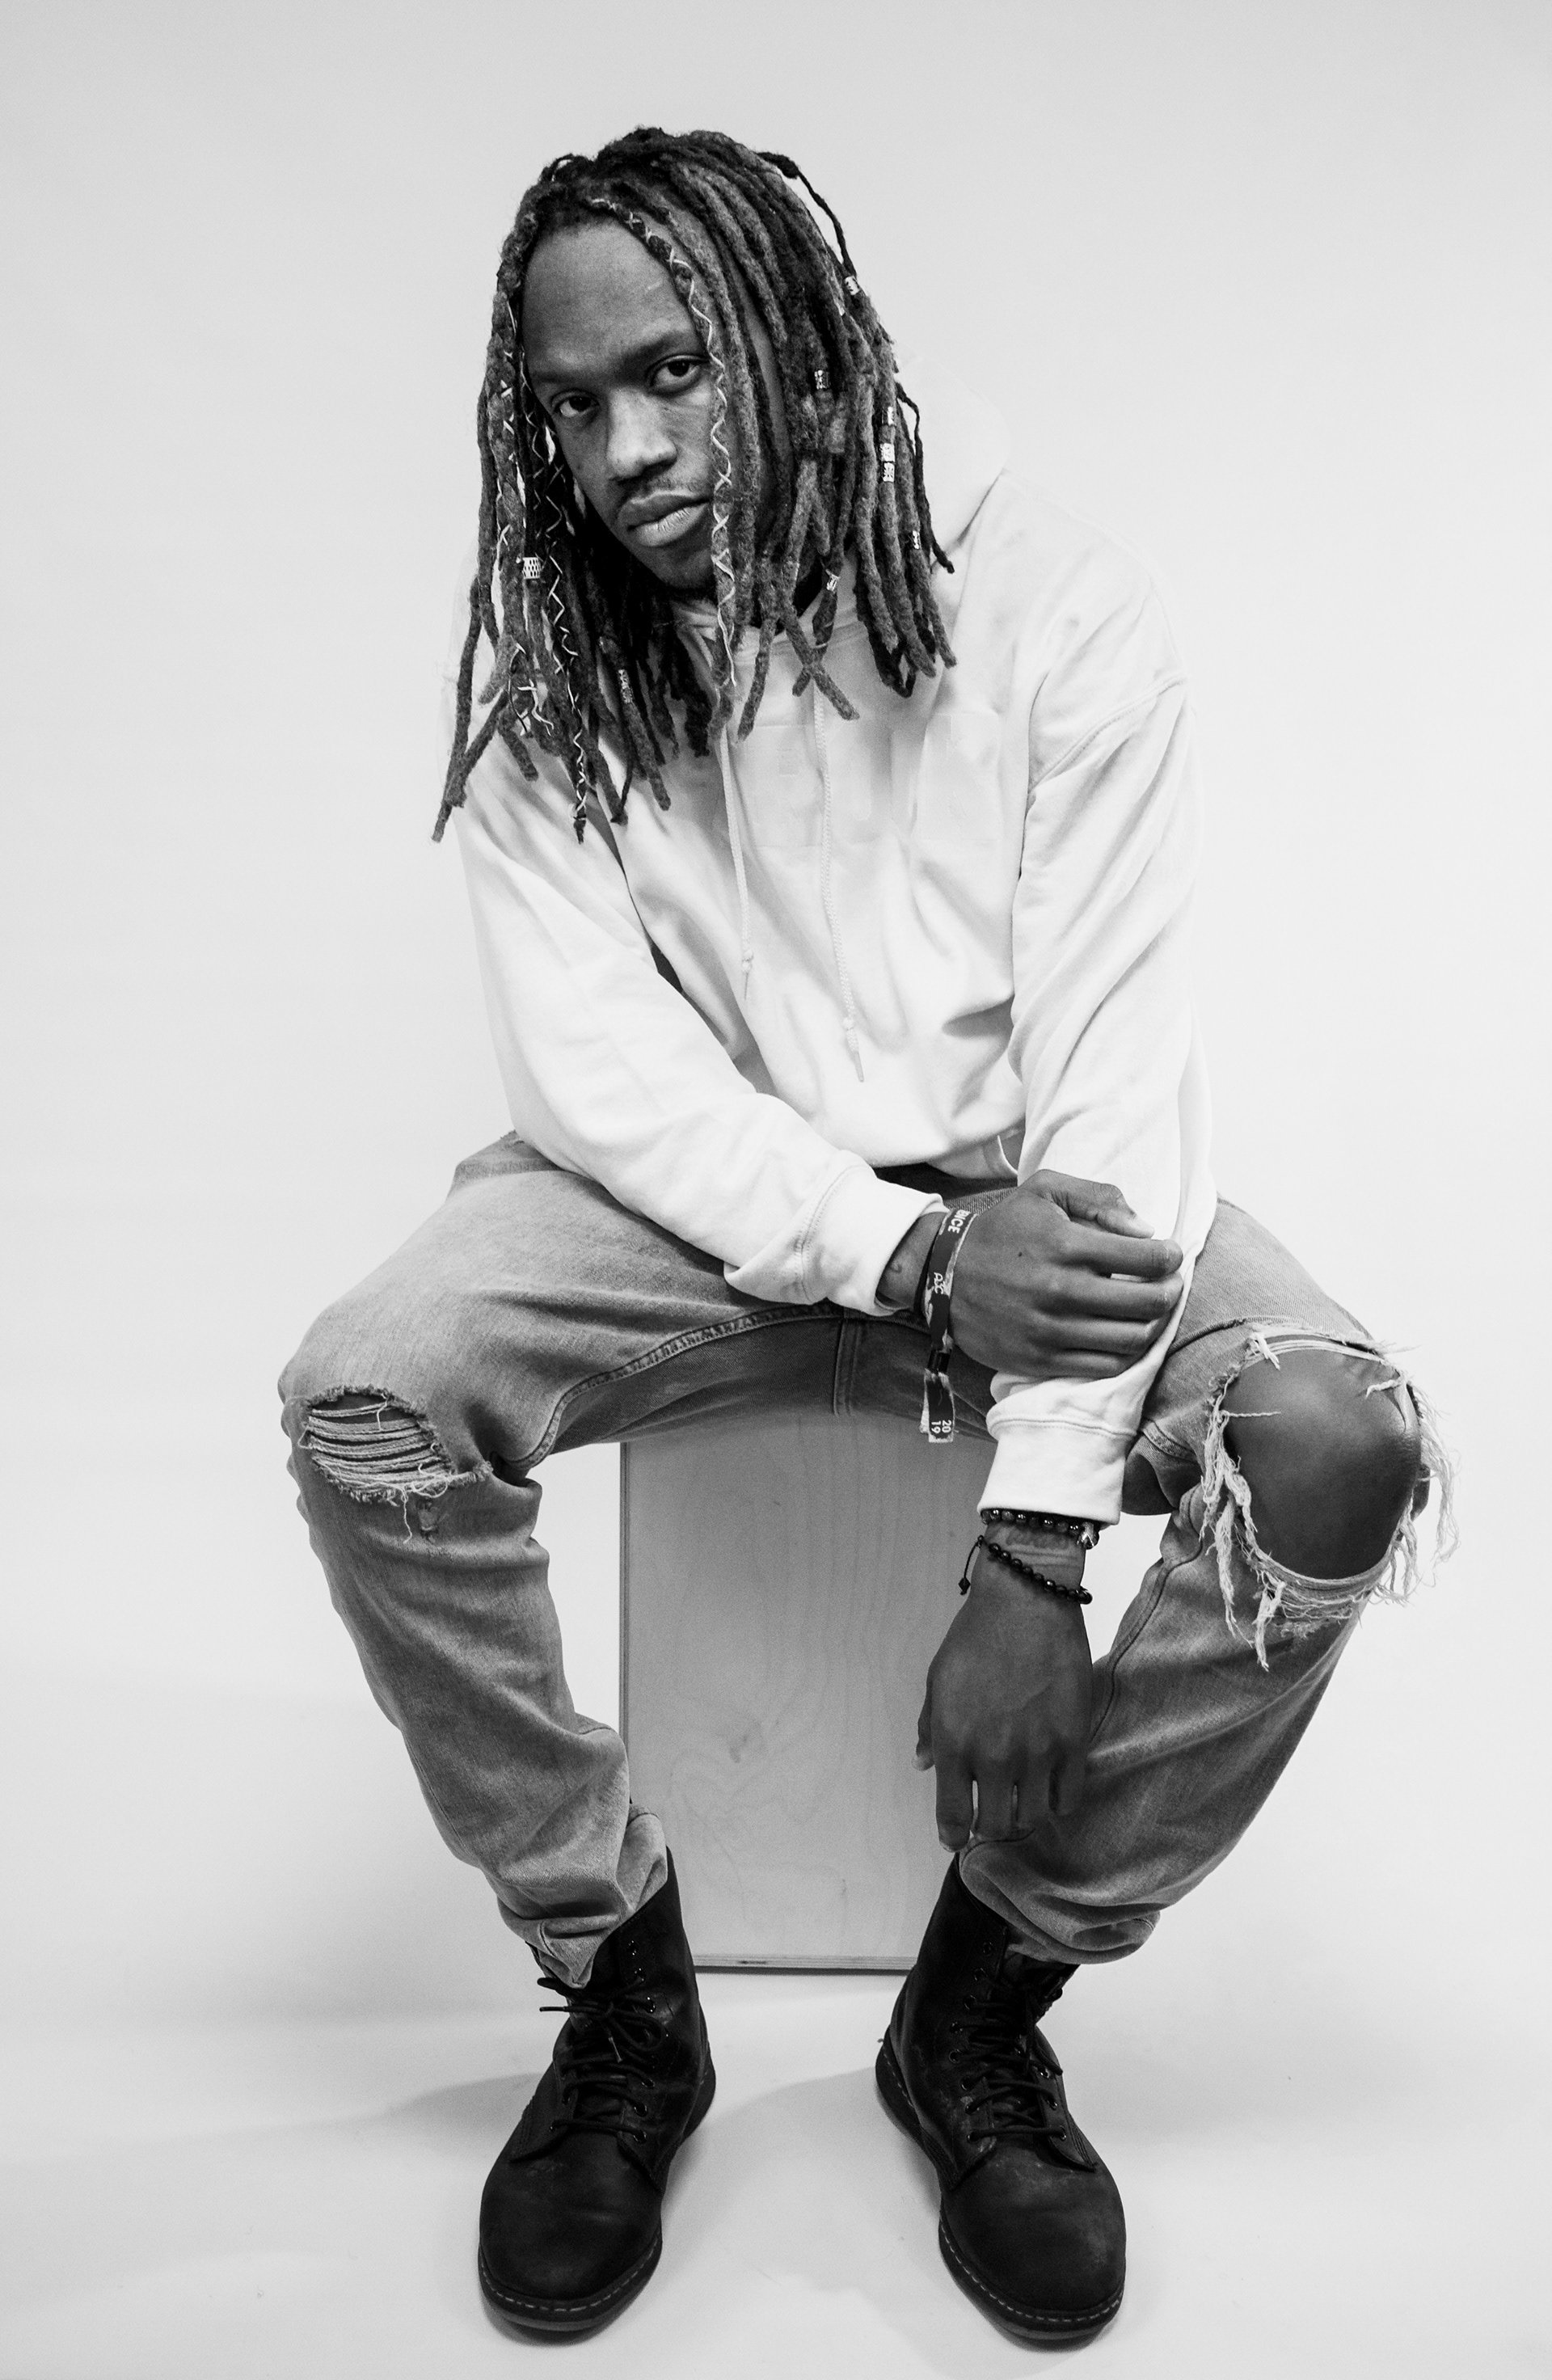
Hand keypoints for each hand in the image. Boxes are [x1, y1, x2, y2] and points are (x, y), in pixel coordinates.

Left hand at [915, 1533, 1093, 1843]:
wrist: (1026, 1601)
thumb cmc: (975, 1636)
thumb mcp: (938, 1680)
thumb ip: (929, 1728)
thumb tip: (923, 1764)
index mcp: (954, 1742)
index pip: (953, 1815)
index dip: (953, 1835)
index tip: (955, 1837)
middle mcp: (994, 1756)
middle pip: (996, 1827)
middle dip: (989, 1828)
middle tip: (991, 1816)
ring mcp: (1037, 1752)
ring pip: (1033, 1818)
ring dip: (1023, 1816)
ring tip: (1021, 1802)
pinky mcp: (1073, 1741)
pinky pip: (1069, 1797)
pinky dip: (1057, 1801)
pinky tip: (1050, 1789)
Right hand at [950, 1170, 1183, 1384]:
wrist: (943, 1274)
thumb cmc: (1003, 1230)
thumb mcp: (1044, 1191)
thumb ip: (1098, 1199)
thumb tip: (1145, 1230)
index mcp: (1065, 1245)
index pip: (1146, 1258)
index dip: (1170, 1256)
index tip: (1170, 1254)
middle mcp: (1061, 1291)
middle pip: (1148, 1304)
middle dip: (1171, 1292)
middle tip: (1169, 1284)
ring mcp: (1050, 1331)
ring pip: (1132, 1340)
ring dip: (1154, 1325)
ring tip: (1150, 1310)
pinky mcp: (1041, 1360)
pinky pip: (1104, 1366)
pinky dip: (1126, 1353)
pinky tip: (1124, 1334)